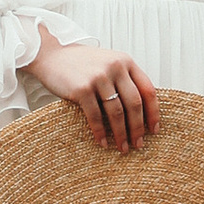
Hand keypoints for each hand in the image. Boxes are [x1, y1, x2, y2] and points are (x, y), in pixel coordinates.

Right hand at [29, 35, 158, 151]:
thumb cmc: (80, 63)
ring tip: (122, 148)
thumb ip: (124, 78)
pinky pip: (96, 116)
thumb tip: (142, 110)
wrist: (50, 55)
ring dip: (121, 134)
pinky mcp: (82, 88)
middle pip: (134, 104)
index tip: (154, 130)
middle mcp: (115, 67)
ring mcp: (98, 77)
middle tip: (138, 144)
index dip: (153, 112)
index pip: (148, 90)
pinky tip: (103, 142)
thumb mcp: (107, 63)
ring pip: (116, 112)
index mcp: (125, 61)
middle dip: (138, 128)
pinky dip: (100, 132)